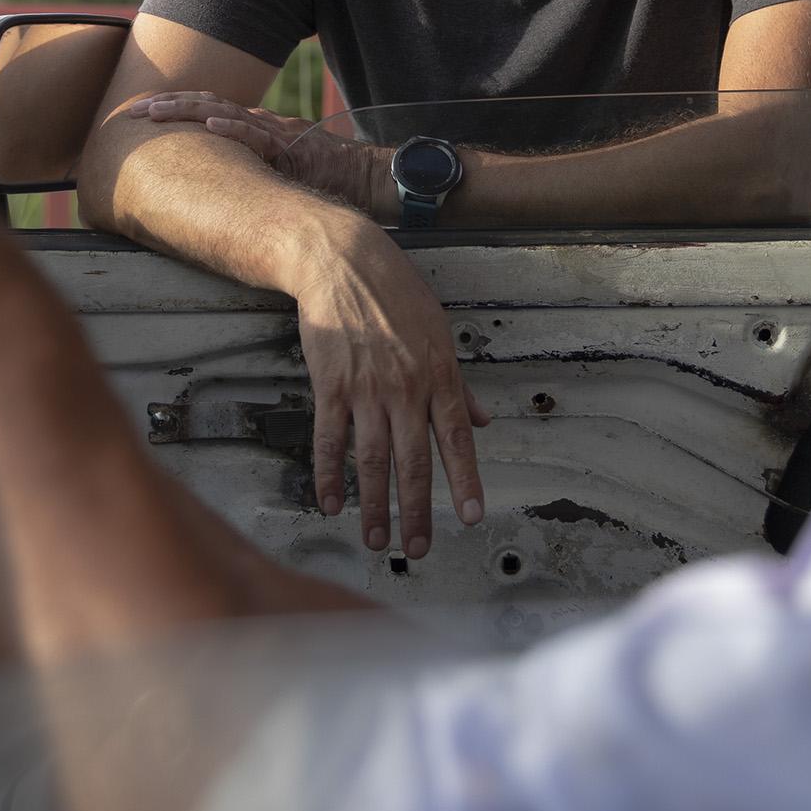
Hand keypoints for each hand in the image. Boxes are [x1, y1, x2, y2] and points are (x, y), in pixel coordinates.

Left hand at [137, 91, 388, 217]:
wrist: (369, 179)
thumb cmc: (327, 183)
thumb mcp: (279, 176)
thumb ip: (251, 176)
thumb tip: (217, 195)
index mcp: (257, 128)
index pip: (209, 110)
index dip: (175, 109)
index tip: (142, 115)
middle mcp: (262, 123)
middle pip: (207, 104)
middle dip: (167, 106)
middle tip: (131, 112)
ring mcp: (276, 132)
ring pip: (224, 112)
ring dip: (186, 110)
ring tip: (154, 112)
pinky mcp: (292, 146)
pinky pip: (258, 135)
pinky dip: (233, 128)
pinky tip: (209, 125)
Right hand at [290, 225, 488, 558]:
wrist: (344, 262)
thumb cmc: (395, 293)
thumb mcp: (438, 332)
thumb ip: (459, 384)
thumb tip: (481, 420)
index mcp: (439, 376)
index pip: (457, 440)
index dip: (465, 481)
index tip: (472, 516)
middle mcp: (406, 388)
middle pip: (414, 462)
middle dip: (417, 510)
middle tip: (418, 548)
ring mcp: (367, 389)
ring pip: (373, 460)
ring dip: (375, 505)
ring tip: (377, 539)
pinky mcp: (330, 386)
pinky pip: (330, 440)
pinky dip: (330, 475)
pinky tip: (332, 503)